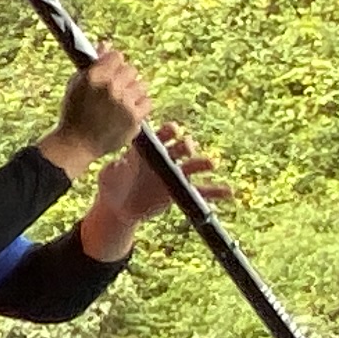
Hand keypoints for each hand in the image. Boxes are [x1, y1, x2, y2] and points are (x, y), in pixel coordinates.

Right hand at [45, 43, 154, 175]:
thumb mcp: (77, 84)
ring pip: (142, 85)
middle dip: (125, 78)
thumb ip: (94, 64)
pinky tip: (128, 111)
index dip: (114, 64)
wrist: (76, 144)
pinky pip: (148, 102)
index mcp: (94, 76)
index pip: (117, 56)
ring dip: (134, 92)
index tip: (111, 73)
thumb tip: (106, 44)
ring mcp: (124, 102)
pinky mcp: (134, 118)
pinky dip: (140, 106)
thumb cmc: (74, 113)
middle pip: (131, 69)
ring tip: (122, 102)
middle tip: (116, 90)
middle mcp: (110, 87)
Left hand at [83, 121, 221, 252]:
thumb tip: (118, 161)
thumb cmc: (112, 184)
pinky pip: (200, 191)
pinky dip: (216, 191)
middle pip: (180, 147)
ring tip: (212, 163)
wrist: (119, 206)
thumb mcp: (110, 174)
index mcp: (148, 151)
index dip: (168, 132)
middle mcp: (165, 159)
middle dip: (185, 144)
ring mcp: (174, 175)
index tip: (172, 131)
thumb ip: (115, 166)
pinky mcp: (180, 192)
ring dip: (203, 163)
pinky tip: (229, 192)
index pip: (161, 136)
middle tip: (186, 146)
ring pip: (192, 166)